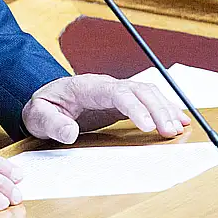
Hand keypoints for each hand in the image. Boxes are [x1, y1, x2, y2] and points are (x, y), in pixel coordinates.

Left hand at [22, 74, 190, 143]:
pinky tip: (179, 120)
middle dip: (158, 109)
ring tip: (179, 128)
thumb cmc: (41, 108)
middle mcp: (104, 85)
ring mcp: (114, 91)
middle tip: (171, 132)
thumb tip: (70, 132)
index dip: (135, 107)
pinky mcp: (121, 101)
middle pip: (138, 90)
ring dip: (165, 109)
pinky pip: (147, 100)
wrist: (44, 101)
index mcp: (84, 87)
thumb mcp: (38, 117)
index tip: (148, 126)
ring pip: (147, 92)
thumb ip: (52, 124)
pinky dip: (165, 108)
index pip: (116, 92)